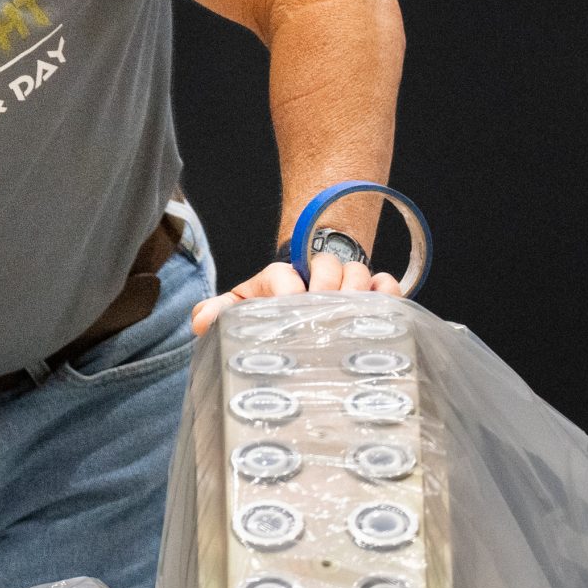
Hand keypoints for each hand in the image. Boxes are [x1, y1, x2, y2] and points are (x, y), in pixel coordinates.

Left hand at [191, 248, 402, 333]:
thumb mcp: (242, 308)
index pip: (283, 275)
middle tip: (322, 316)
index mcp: (278, 279)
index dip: (286, 291)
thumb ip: (220, 312)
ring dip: (355, 293)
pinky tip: (380, 307)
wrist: (302, 306)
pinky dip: (386, 293)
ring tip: (348, 318)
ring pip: (358, 272)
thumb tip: (201, 321)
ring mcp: (345, 281)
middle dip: (325, 290)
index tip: (289, 308)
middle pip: (327, 266)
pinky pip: (386, 284)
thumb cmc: (269, 310)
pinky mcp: (372, 292)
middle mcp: (312, 274)